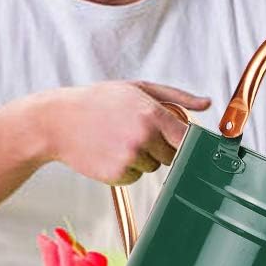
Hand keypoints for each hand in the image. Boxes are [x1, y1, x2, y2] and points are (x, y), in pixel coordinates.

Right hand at [39, 81, 210, 183]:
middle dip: (161, 147)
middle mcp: (144, 137)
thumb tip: (207, 103)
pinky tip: (109, 152)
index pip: (189, 139)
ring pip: (154, 167)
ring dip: (142, 157)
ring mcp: (130, 158)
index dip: (192, 144)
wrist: (58, 121)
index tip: (194, 146)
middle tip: (137, 132)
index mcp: (153, 114)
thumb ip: (177, 97)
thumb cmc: (100, 101)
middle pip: (174, 156)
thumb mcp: (138, 89)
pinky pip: (135, 177)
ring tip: (118, 139)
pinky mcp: (117, 174)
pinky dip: (126, 168)